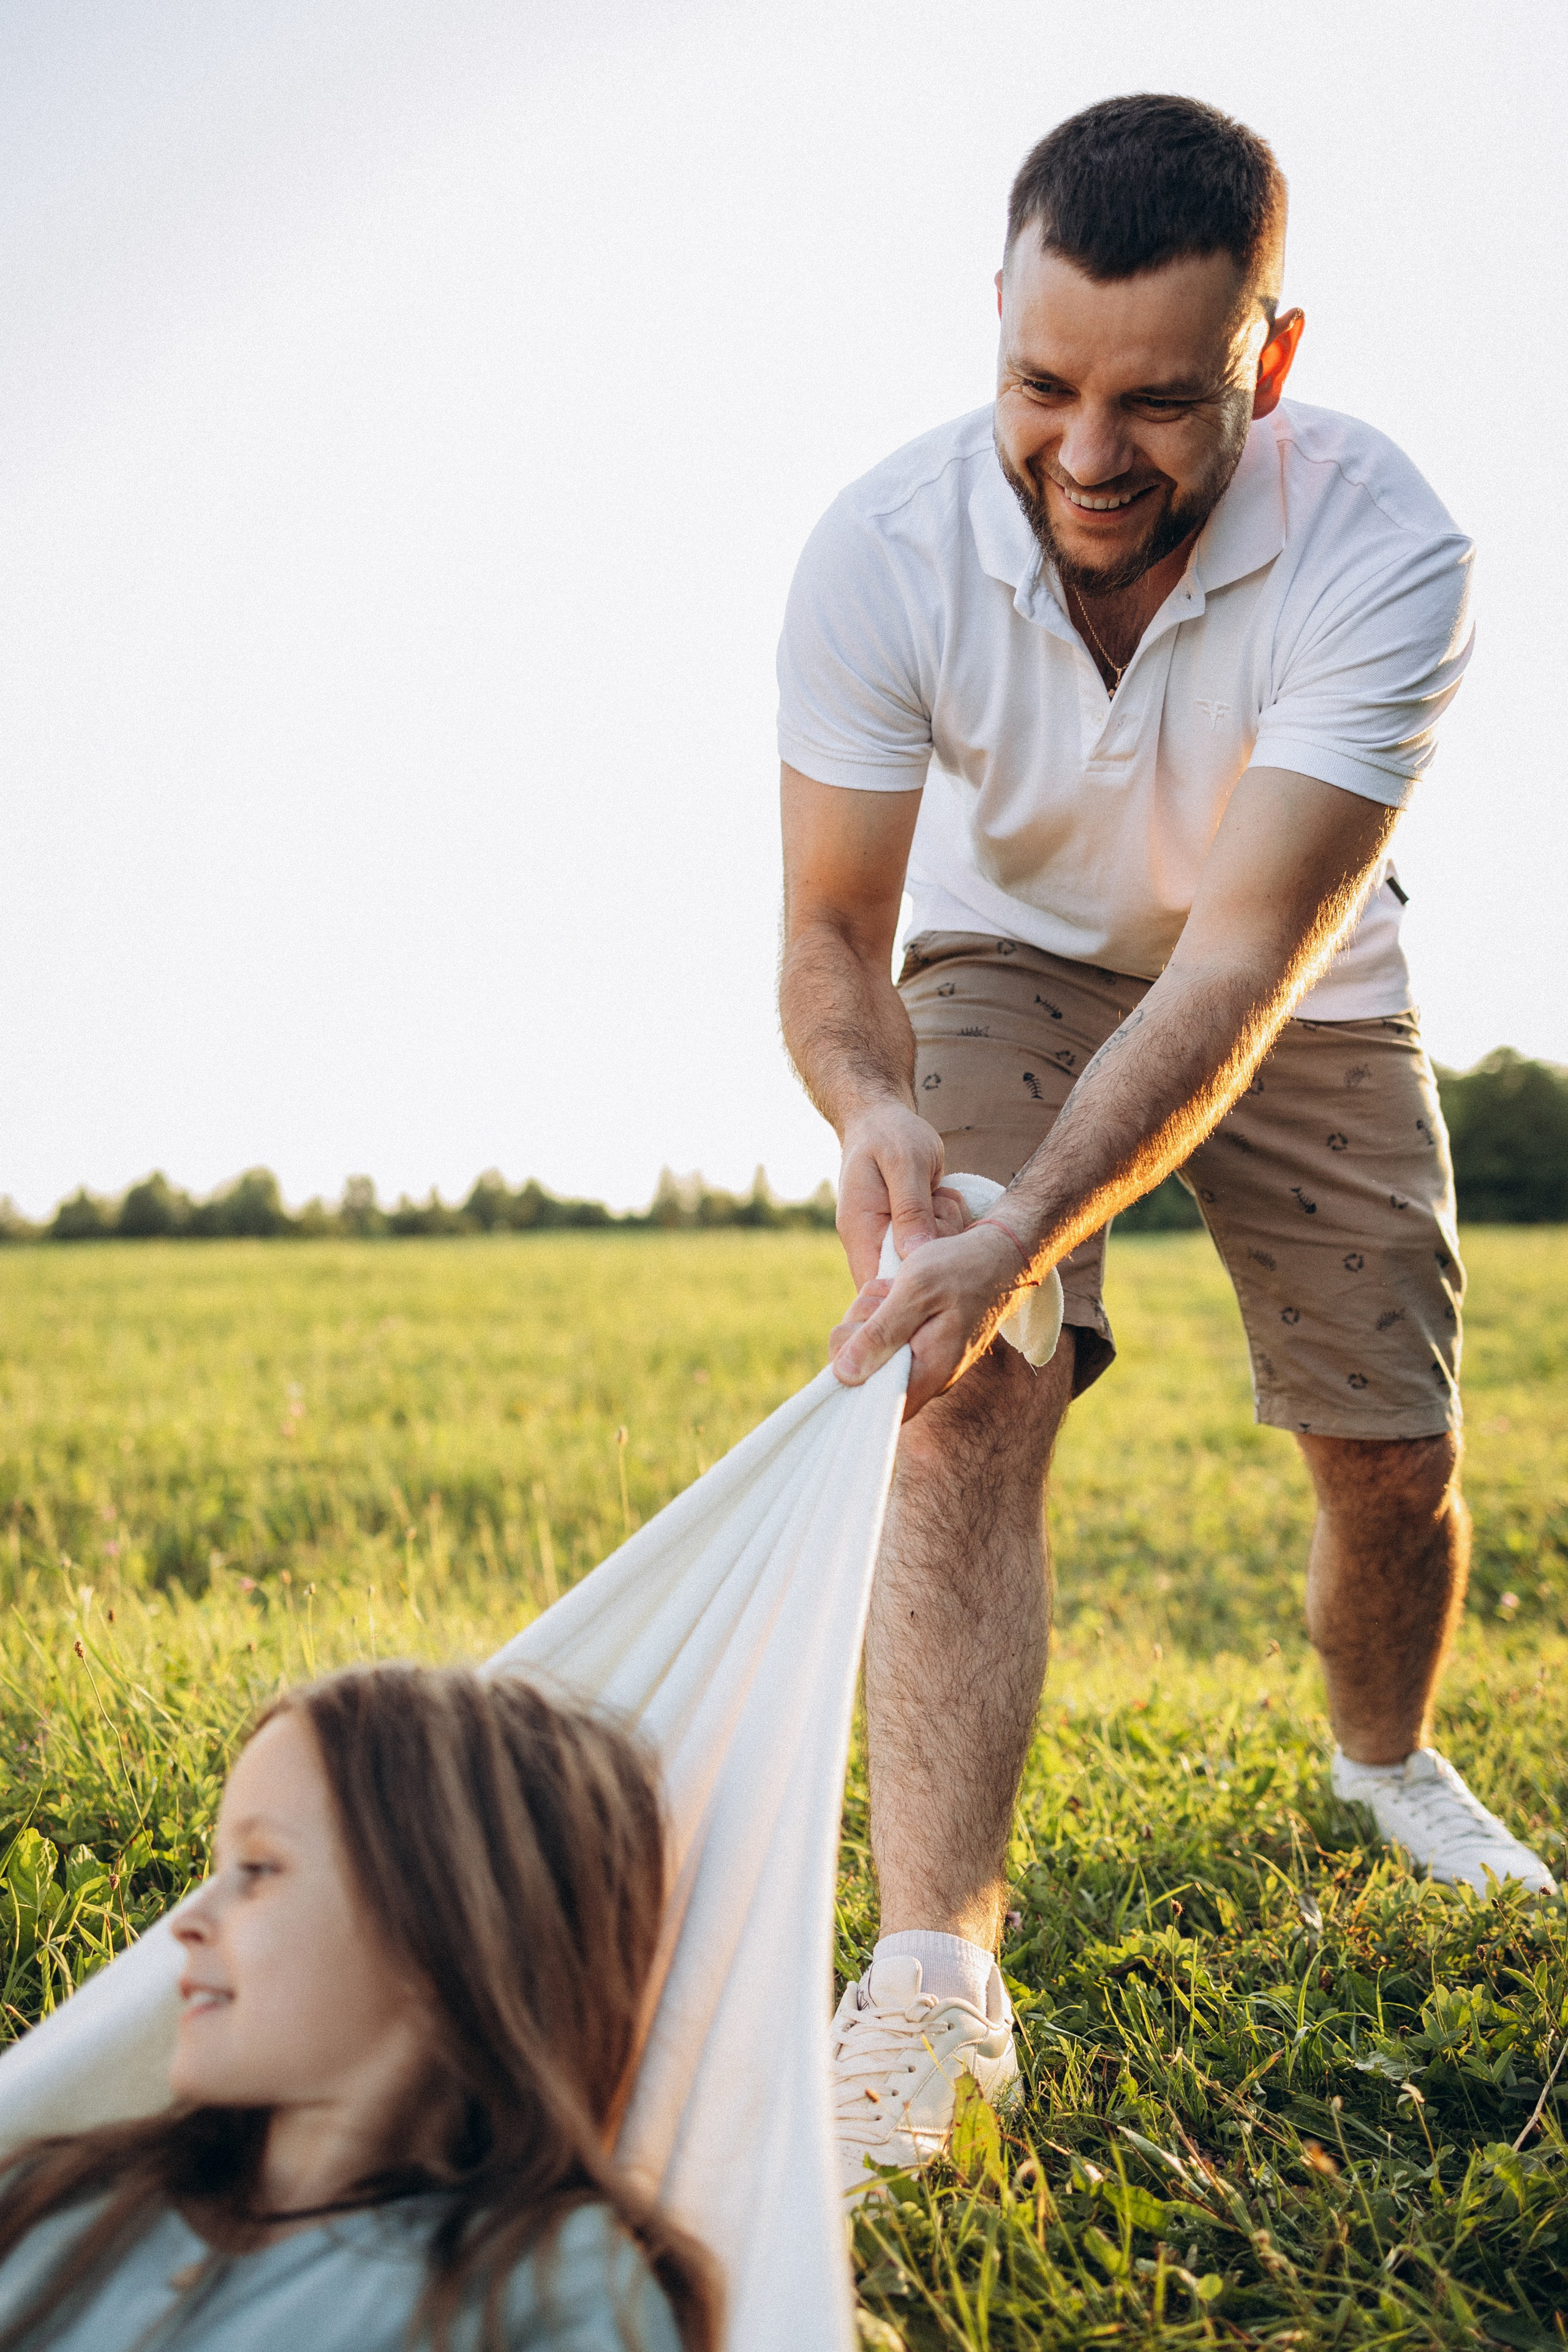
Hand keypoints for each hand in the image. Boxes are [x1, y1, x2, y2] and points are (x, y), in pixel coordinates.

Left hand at [829, 1220, 1028, 1415]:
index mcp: (928, 1373)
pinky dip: (880, 1304)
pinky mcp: (916, 1338)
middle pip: (862, 1371)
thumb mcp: (916, 1292)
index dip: (851, 1379)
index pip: (876, 1406)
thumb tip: (844, 1375)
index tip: (854, 1340)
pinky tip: (897, 1287)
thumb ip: (880, 1334)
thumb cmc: (962, 1270)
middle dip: (857, 1330)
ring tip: (897, 1288)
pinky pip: (881, 1328)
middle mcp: (924, 1374)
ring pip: (867, 1344)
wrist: (999, 1254)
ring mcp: (920, 1356)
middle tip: (884, 1300)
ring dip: (869, 1310)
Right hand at [836, 1102, 966, 1288]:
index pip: (874, 1287)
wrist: (881, 1119)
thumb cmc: (890, 1134)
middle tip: (939, 1207)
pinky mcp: (909, 1232)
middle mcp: (871, 1243)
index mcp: (861, 1231)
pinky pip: (937, 1244)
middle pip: (908, 1279)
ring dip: (946, 1231)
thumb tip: (915, 1256)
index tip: (935, 1256)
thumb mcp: (905, 1162)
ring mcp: (890, 1239)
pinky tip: (942, 1197)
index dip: (906, 1289)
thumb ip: (911, 1208)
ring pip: (928, 1262)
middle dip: (936, 1250)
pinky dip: (950, 1223)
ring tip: (939, 1196)